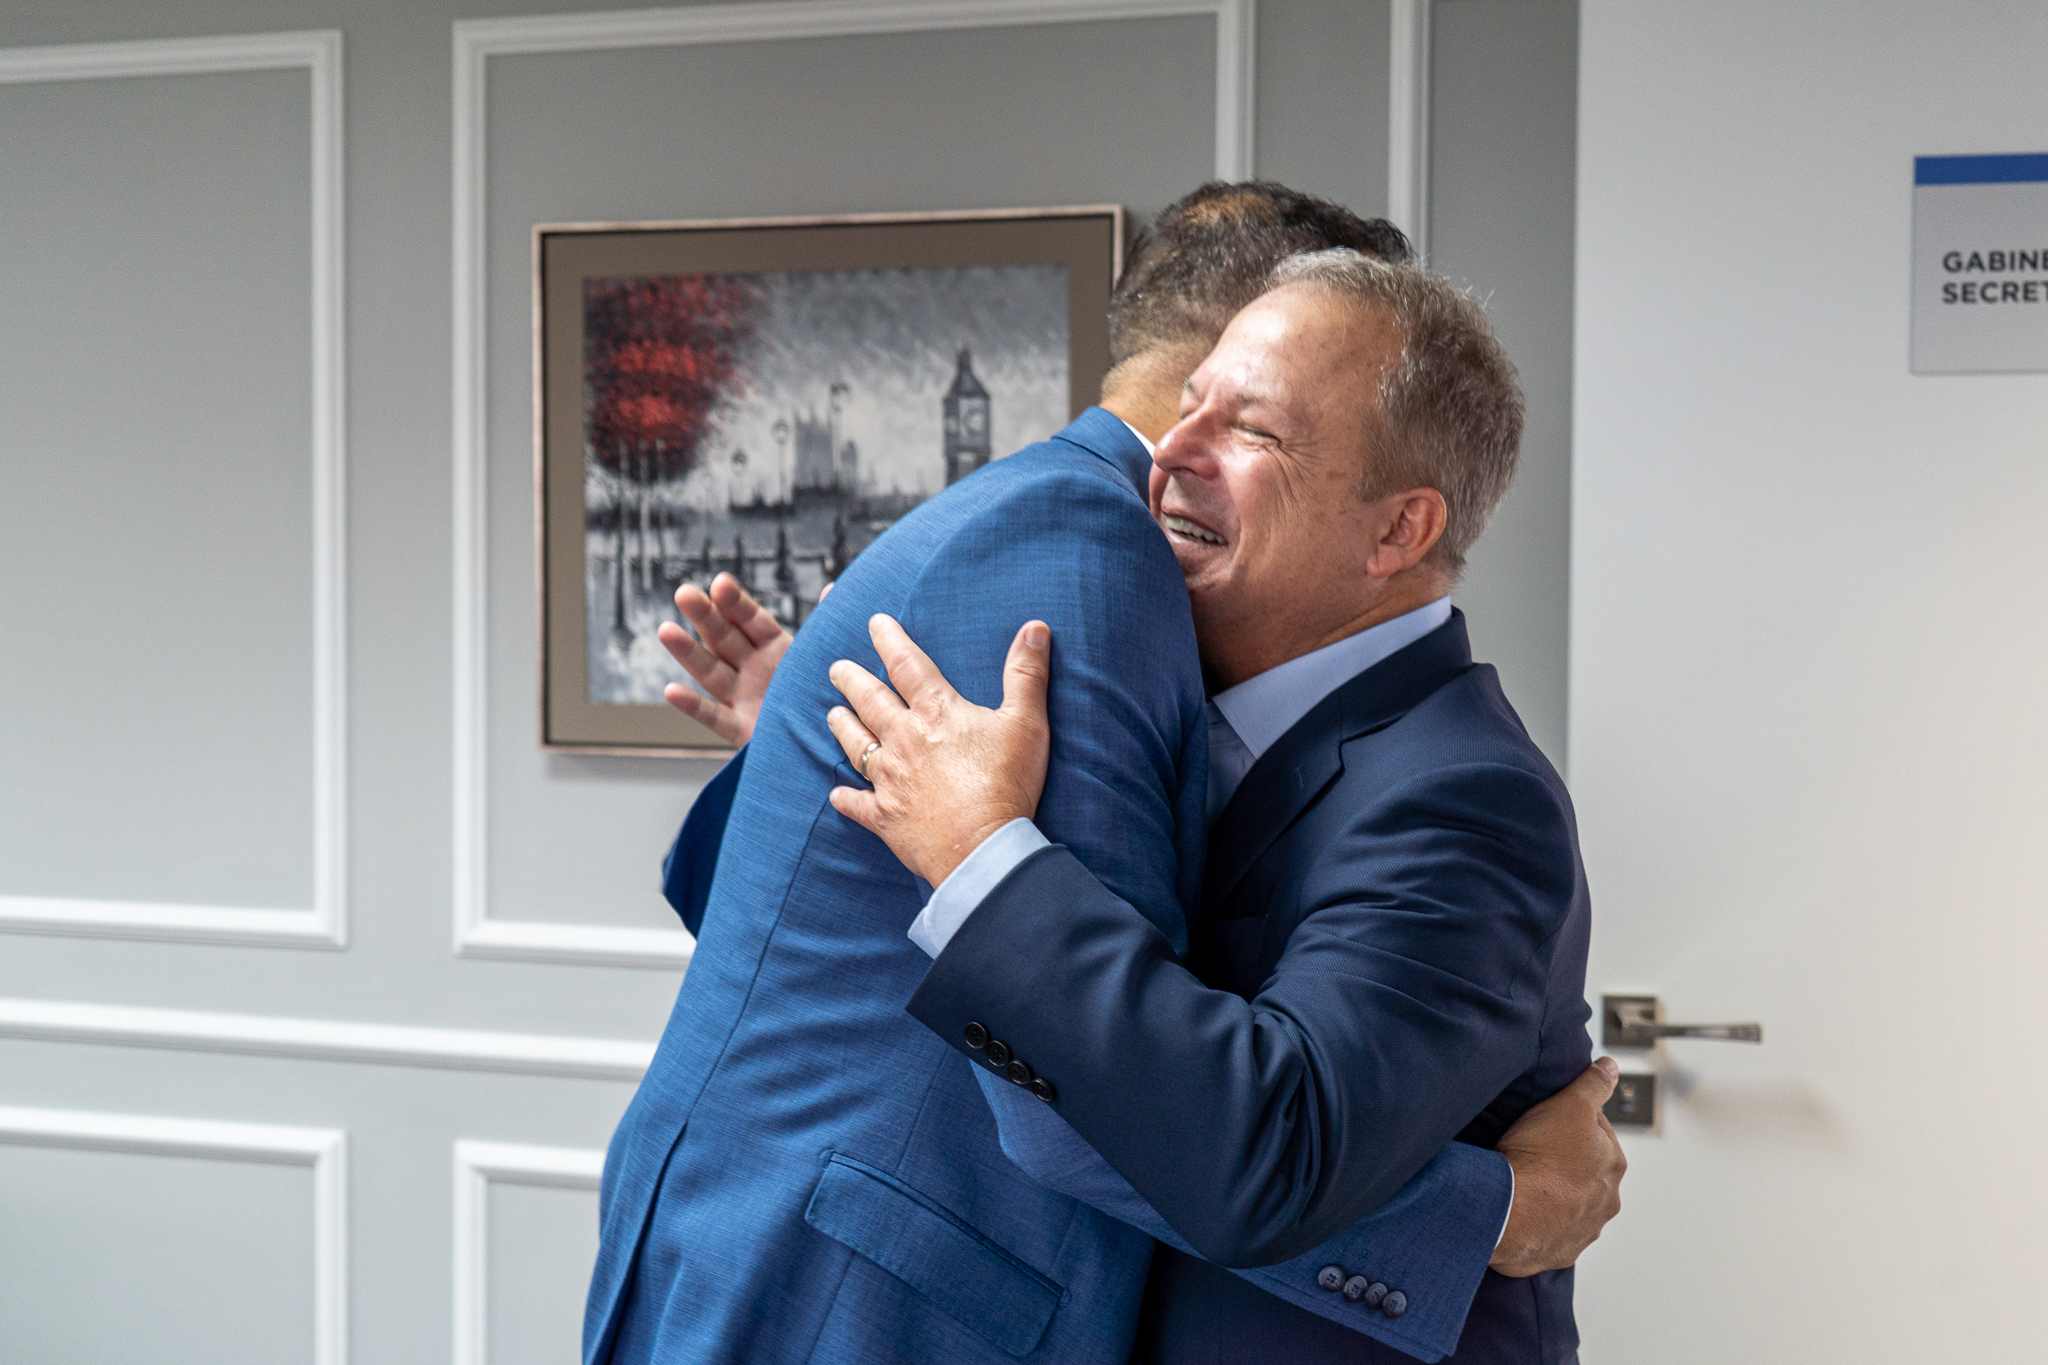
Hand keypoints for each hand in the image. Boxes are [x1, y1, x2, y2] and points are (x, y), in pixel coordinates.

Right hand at [657, 572, 822, 745]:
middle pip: (724, 638)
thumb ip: (827, 625)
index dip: (736, 602)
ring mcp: (744, 699)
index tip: (720, 582)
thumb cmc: (827, 695)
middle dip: (705, 616)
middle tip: (685, 593)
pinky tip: (672, 691)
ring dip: (688, 652)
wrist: (830, 744)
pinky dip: (693, 707)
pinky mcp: (741, 730)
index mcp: (776, 648)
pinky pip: (715, 718)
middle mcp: (754, 670)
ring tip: (666, 630)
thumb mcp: (830, 657)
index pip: (752, 620)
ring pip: (712, 672)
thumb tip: (833, 589)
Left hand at [825, 615, 1052, 885]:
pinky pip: (858, 805)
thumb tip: (1035, 626)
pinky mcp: (886, 818)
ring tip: (832, 714)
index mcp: (936, 714)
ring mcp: (891, 780)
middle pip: (871, 702)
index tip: (875, 623)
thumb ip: (1027, 674)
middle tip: (836, 668)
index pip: (907, 666)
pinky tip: (836, 794)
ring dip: (843, 728)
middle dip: (852, 680)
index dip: (890, 640)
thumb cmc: (1007, 785)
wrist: (982, 849)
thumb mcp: (1026, 723)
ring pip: (857, 746)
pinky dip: (846, 799)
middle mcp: (904, 741)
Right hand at [1488, 1058, 1627, 1276]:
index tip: (1547, 1122)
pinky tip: (1520, 1209)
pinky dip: (1539, 1221)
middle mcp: (1606, 1200)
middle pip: (1586, 1171)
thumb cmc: (1537, 1157)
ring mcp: (1584, 1230)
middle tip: (1533, 1150)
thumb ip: (1593, 1085)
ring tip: (1523, 1181)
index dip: (1571, 1122)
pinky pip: (1551, 1231)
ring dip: (1554, 1194)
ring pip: (1571, 1204)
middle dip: (1566, 1161)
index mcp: (1613, 1164)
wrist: (1507, 1213)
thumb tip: (1610, 1067)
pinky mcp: (1558, 1251)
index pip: (1598, 1133)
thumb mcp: (1569, 1105)